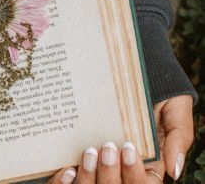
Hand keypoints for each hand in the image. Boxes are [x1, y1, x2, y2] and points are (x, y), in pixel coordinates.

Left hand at [49, 95, 193, 182]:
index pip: (140, 182)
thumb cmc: (157, 93)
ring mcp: (96, 162)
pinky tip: (67, 169)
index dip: (133, 174)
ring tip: (89, 152)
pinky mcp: (75, 155)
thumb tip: (174, 171)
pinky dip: (65, 181)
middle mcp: (119, 167)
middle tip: (107, 147)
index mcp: (145, 164)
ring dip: (89, 177)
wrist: (128, 70)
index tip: (128, 148)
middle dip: (110, 174)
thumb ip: (177, 139)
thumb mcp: (174, 112)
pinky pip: (68, 180)